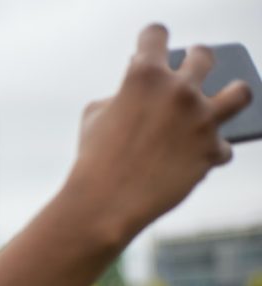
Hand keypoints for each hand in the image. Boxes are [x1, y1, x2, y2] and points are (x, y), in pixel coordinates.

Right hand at [69, 24, 251, 235]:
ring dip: (231, 96)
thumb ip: (120, 94)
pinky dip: (210, 154)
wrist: (104, 203)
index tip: (153, 44)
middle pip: (204, 55)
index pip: (156, 34)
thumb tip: (138, 91)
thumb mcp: (95, 117)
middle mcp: (179, 90)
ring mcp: (201, 119)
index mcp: (144, 75)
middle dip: (196, 61)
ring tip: (222, 102)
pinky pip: (223, 148)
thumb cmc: (93, 160)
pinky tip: (196, 161)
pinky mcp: (212, 150)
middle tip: (190, 71)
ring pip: (240, 92)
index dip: (152, 39)